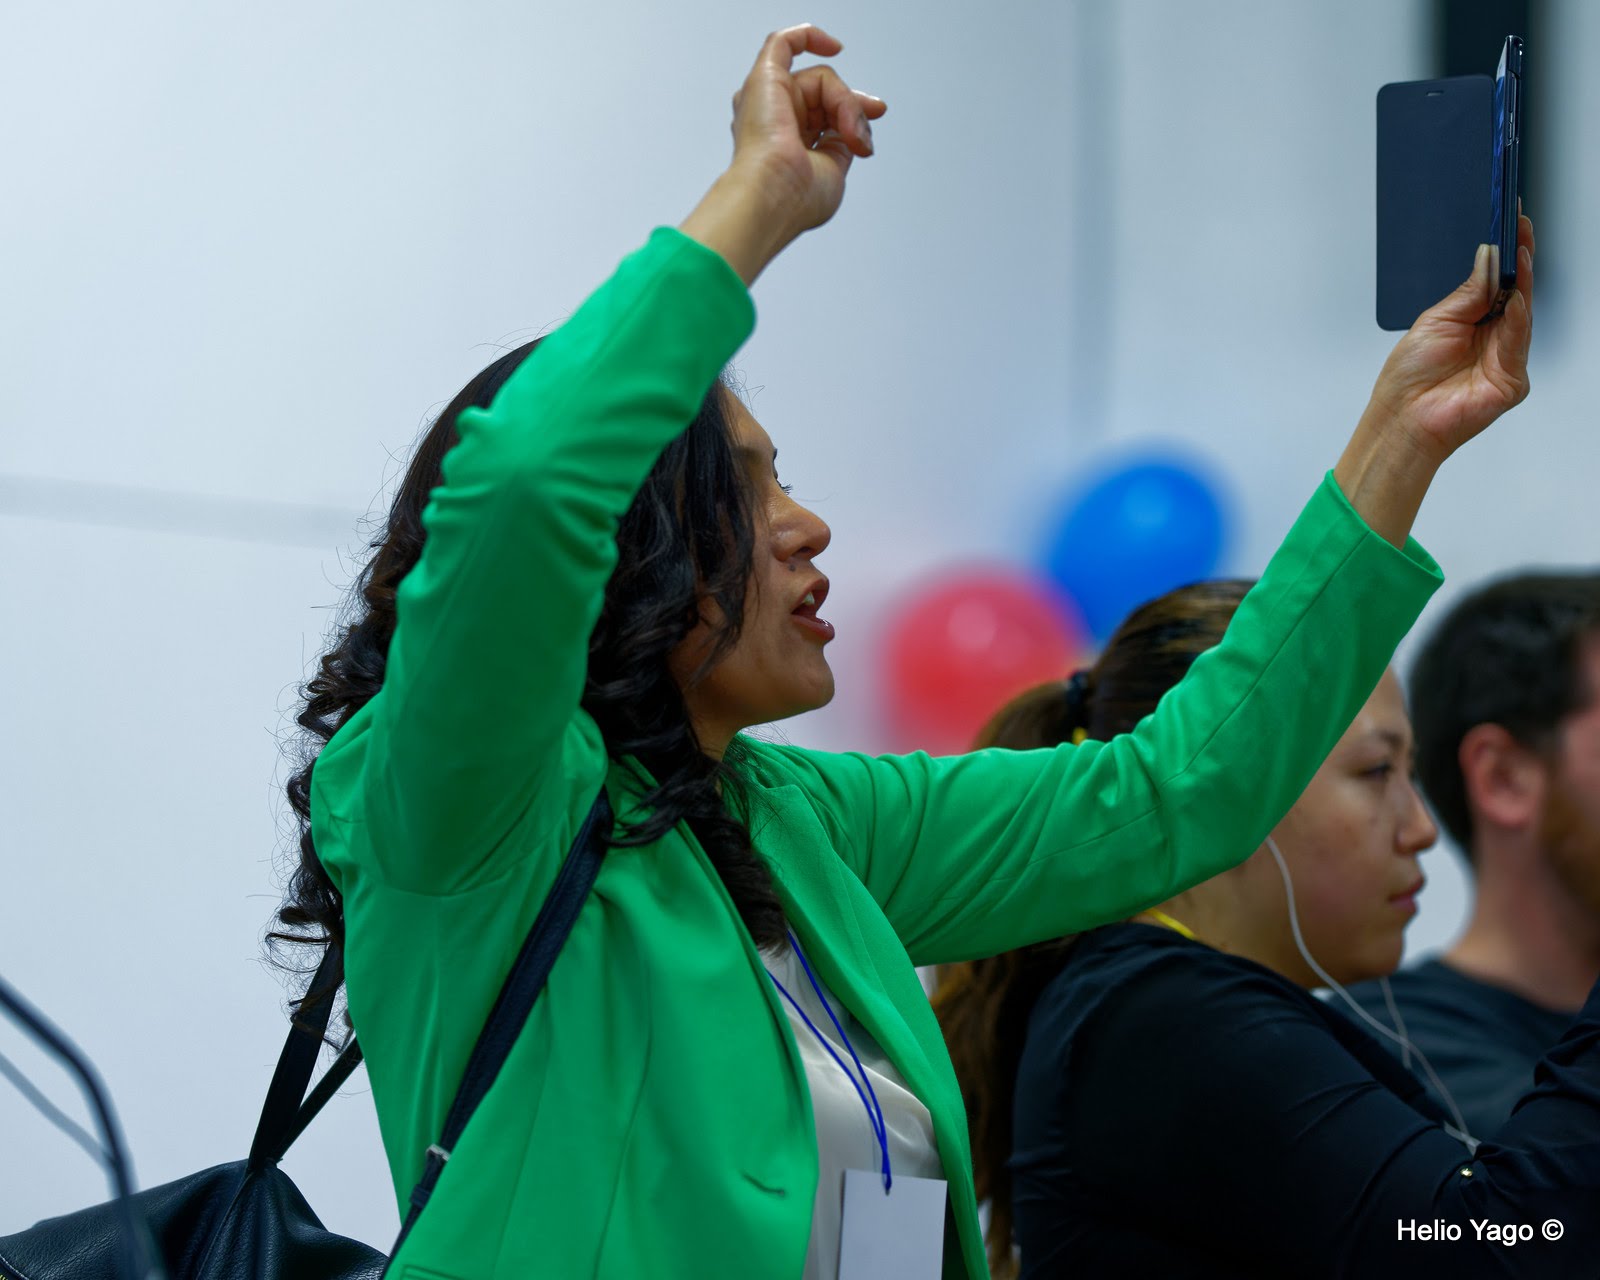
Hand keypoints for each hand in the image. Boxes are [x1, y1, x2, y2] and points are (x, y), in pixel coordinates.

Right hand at [680, 26, 885, 283]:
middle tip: (860, 133)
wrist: (774, 198)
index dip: (853, 112)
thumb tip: (854, 126)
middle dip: (851, 107)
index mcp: (784, 144)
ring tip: (847, 133)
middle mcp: (772, 120)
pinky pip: (785, 42)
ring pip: (820, 80)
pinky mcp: (764, 79)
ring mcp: (766, 99)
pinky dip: (810, 37)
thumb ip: (841, 142)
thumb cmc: (796, 198)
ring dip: (843, 103)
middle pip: (824, 95)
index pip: (824, 114)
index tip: (877, 113)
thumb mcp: (834, 168)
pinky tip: (835, 46)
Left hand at [1365, 212, 1534, 467]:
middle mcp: (1493, 337)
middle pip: (1516, 291)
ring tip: (1520, 252)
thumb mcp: (1435, 322)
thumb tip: (1489, 256)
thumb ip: (1468, 293)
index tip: (1510, 223)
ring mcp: (1504, 357)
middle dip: (1520, 258)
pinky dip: (1518, 319)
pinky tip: (1515, 298)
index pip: (1497, 281)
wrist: (1401, 420)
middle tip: (1521, 228)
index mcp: (1473, 321)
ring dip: (1523, 281)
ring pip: (1522, 312)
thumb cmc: (1409, 379)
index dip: (1506, 253)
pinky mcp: (1511, 379)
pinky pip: (1518, 342)